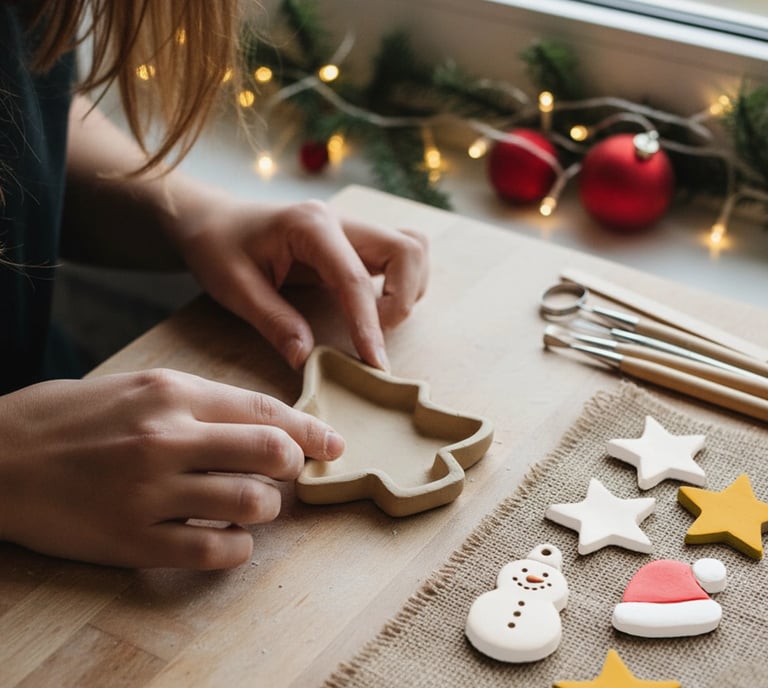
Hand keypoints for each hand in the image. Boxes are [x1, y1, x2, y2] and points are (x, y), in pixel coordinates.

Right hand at [0, 370, 343, 568]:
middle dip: (295, 465)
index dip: (309, 428)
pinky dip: (237, 547)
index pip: (263, 410)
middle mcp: (166, 438)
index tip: (334, 442)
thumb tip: (264, 424)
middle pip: (270, 453)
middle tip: (289, 472)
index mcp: (171, 393)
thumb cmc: (73, 418)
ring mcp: (150, 492)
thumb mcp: (140, 387)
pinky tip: (230, 537)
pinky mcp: (133, 540)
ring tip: (253, 503)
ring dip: (266, 507)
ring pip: (250, 503)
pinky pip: (213, 550)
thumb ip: (204, 403)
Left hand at [172, 195, 428, 370]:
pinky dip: (399, 285)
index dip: (369, 324)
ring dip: (406, 290)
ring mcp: (351, 227)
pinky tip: (371, 309)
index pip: (355, 279)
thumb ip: (274, 322)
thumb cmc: (217, 247)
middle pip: (407, 249)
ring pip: (412, 249)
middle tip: (372, 337)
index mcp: (310, 226)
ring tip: (373, 323)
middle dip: (402, 299)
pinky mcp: (354, 241)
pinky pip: (399, 257)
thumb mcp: (234, 287)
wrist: (210, 218)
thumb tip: (308, 360)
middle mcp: (340, 220)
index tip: (374, 364)